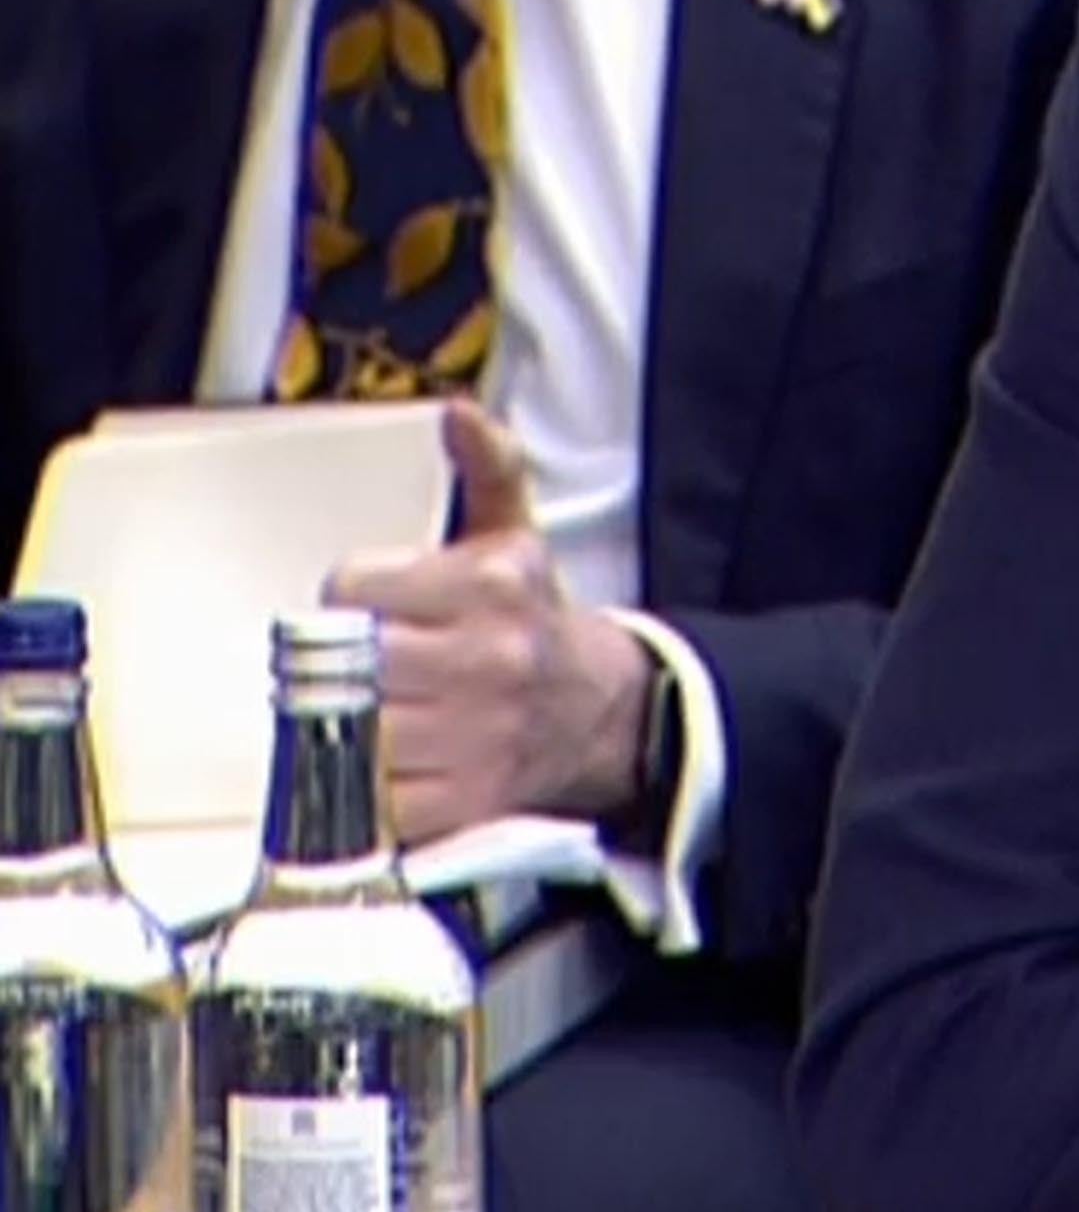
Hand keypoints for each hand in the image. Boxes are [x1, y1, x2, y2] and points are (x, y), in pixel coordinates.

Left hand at [325, 402, 653, 839]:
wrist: (604, 712)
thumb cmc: (533, 620)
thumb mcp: (514, 536)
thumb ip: (486, 468)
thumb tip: (459, 412)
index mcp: (491, 585)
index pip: (351, 588)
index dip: (350, 599)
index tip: (372, 609)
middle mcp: (488, 658)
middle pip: (344, 663)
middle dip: (341, 666)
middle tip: (362, 667)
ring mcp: (478, 735)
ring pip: (350, 732)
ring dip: (347, 728)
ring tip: (373, 714)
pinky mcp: (467, 800)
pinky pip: (374, 799)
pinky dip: (367, 791)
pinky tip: (391, 763)